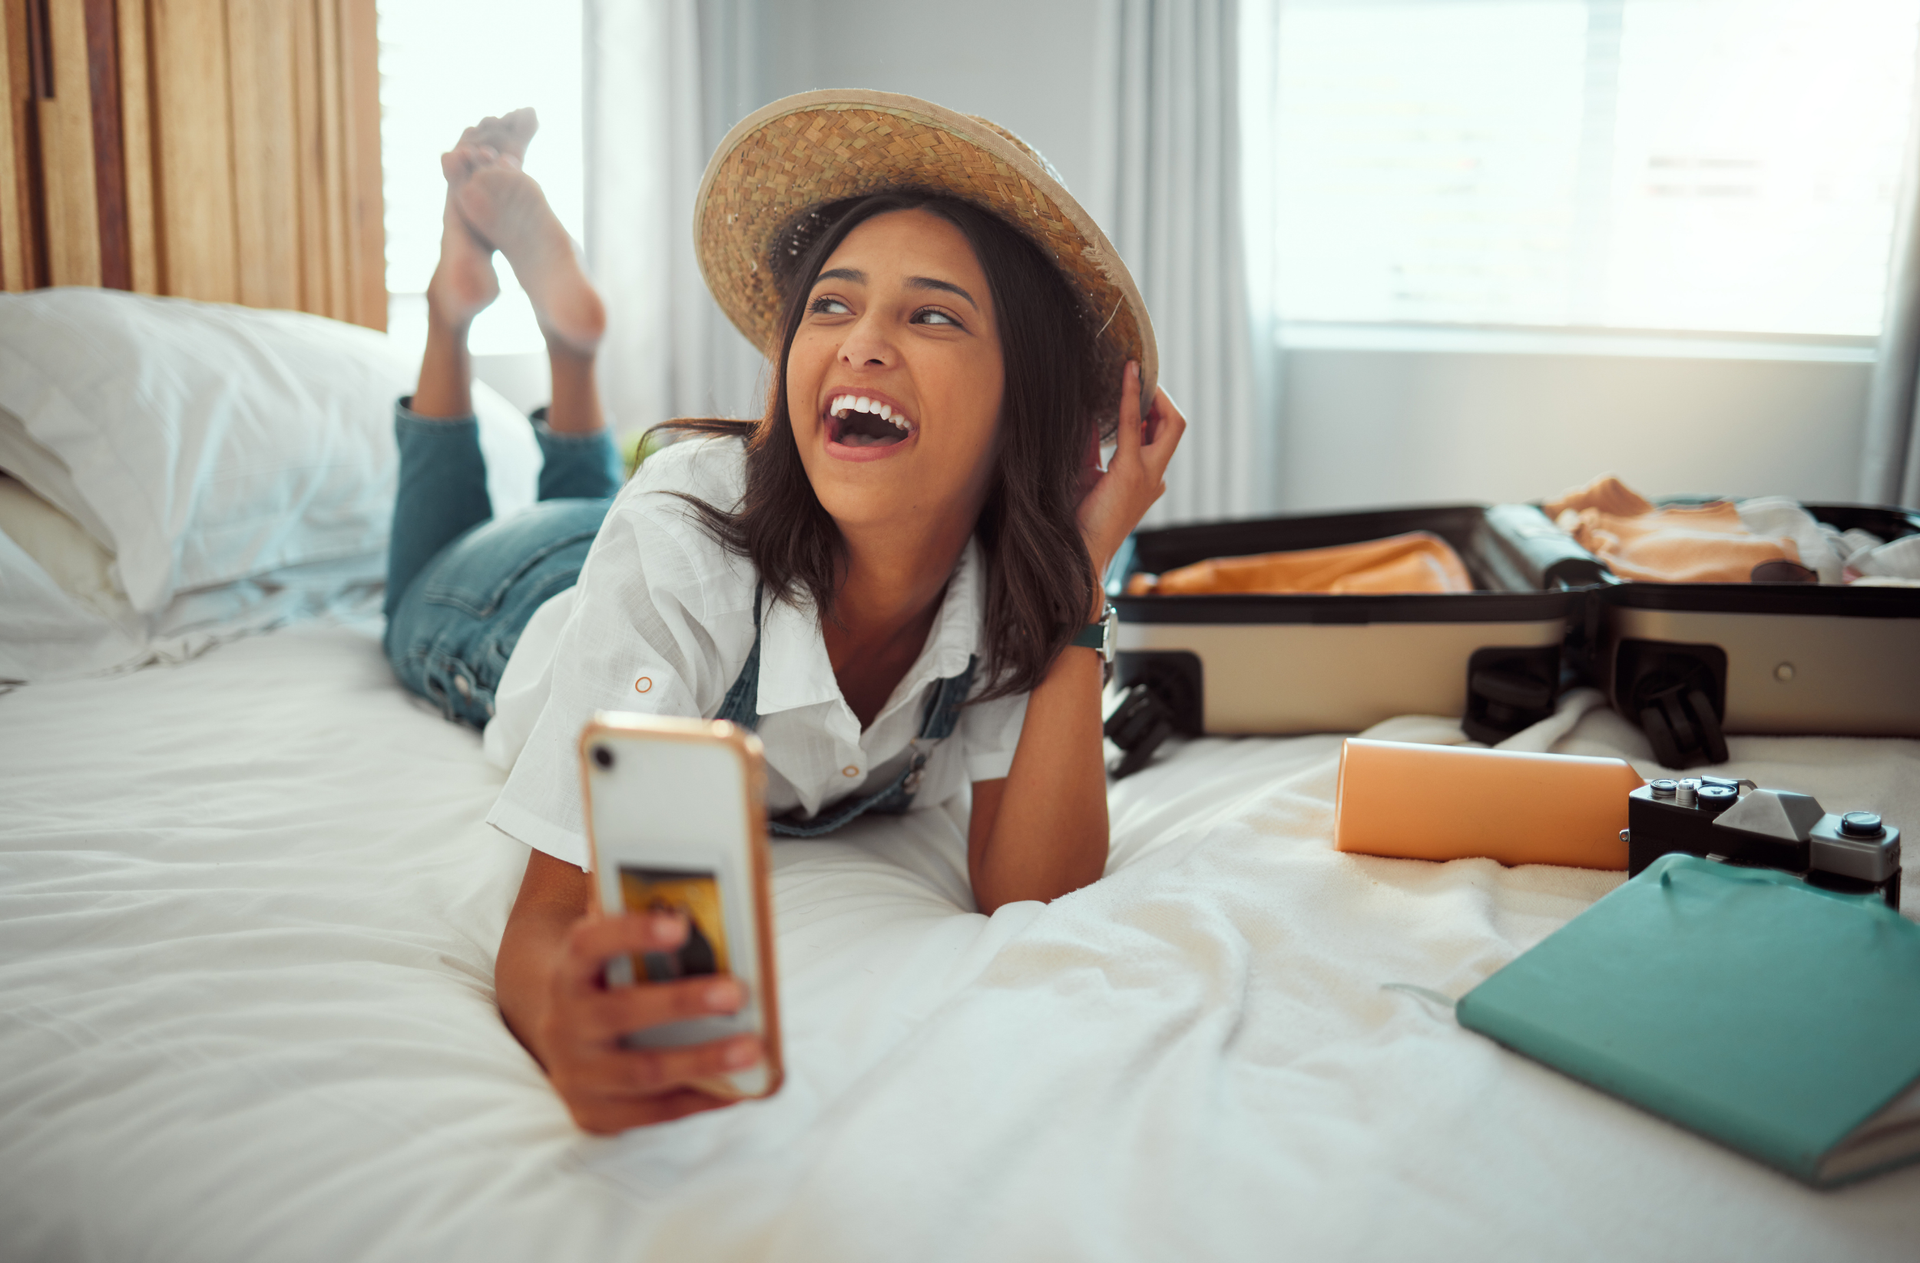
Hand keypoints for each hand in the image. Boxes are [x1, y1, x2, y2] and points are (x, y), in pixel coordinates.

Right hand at [530, 909, 762, 1133]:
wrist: (564, 1047)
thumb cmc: (610, 990)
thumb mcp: (611, 961)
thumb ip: (645, 943)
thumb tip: (714, 928)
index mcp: (569, 973)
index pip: (588, 945)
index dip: (631, 933)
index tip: (680, 926)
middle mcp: (565, 1023)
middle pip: (622, 1011)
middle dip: (682, 1002)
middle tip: (737, 993)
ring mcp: (576, 1074)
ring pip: (643, 1070)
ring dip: (703, 1061)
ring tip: (752, 1049)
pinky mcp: (595, 1113)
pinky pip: (654, 1112)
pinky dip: (701, 1100)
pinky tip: (739, 1088)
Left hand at [1075, 362, 1186, 590]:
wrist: (1081, 553)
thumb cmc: (1080, 521)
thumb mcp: (1086, 475)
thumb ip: (1090, 446)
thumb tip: (1085, 414)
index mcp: (1148, 479)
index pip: (1160, 436)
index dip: (1153, 410)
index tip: (1139, 386)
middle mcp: (1155, 476)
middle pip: (1175, 426)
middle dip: (1163, 398)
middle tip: (1142, 378)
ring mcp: (1149, 475)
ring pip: (1169, 424)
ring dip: (1153, 395)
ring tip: (1133, 372)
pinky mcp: (1131, 472)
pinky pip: (1135, 426)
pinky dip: (1131, 397)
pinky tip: (1127, 375)